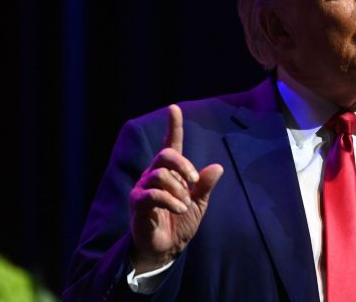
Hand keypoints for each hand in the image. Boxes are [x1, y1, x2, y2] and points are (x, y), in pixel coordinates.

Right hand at [129, 104, 223, 273]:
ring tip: (185, 205)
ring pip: (160, 175)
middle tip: (194, 181)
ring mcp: (143, 189)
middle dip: (183, 164)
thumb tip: (218, 167)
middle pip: (164, 155)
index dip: (173, 126)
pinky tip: (180, 208)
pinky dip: (171, 201)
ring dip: (178, 190)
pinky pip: (153, 194)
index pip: (170, 144)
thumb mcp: (199, 204)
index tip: (174, 108)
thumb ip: (205, 186)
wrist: (166, 248)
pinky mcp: (138, 204)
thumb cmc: (180, 223)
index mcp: (170, 173)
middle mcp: (154, 176)